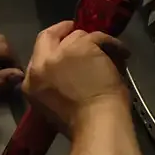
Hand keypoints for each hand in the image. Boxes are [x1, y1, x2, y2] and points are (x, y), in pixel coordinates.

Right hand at [22, 20, 130, 135]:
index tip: (62, 46)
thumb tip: (70, 76)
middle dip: (61, 31)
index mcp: (31, 84)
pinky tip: (123, 54)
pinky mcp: (82, 45)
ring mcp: (61, 53)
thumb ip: (54, 87)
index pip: (37, 57)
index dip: (51, 49)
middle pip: (48, 37)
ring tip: (111, 52)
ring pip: (77, 36)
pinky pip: (99, 37)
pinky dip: (113, 44)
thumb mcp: (54, 107)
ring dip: (94, 43)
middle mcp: (41, 64)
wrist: (95, 122)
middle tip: (76, 30)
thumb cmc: (80, 124)